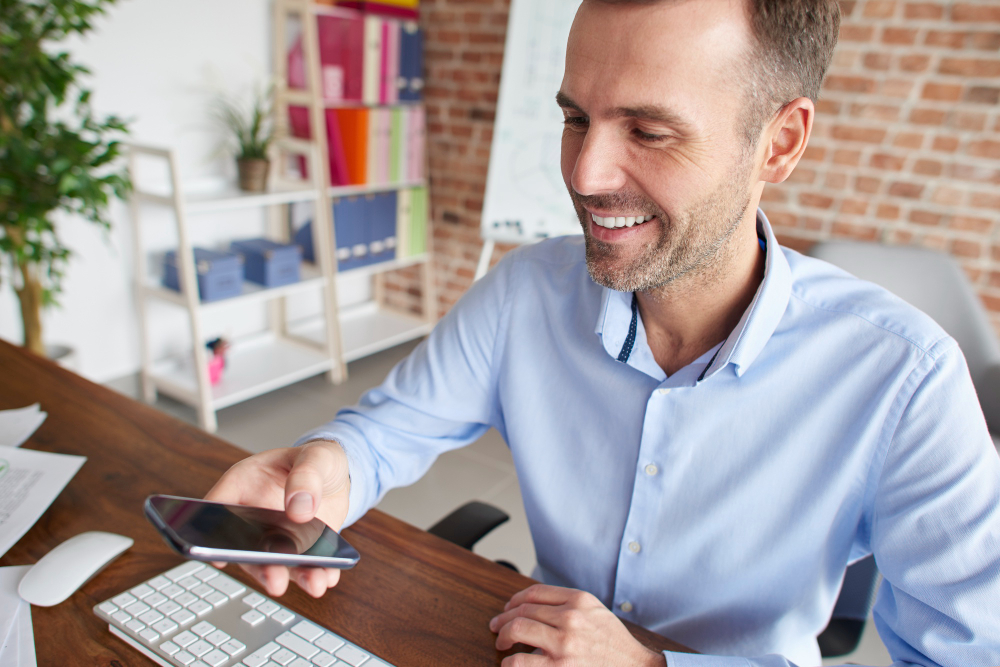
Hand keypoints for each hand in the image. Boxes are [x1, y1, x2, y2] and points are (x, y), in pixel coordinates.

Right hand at [204, 441, 350, 598]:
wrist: (338, 475)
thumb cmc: (316, 460)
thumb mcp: (316, 456)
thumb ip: (306, 475)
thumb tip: (299, 506)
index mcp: (246, 486)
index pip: (218, 508)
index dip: (209, 534)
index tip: (218, 557)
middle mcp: (256, 519)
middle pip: (246, 547)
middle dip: (260, 567)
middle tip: (275, 580)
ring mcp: (278, 538)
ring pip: (277, 564)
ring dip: (293, 577)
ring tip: (314, 583)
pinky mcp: (303, 550)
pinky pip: (307, 567)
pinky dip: (319, 574)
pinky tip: (329, 576)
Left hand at [490, 585, 665, 666]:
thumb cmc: (614, 643)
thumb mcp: (595, 611)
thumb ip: (568, 603)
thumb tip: (532, 605)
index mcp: (579, 600)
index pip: (534, 593)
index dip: (514, 600)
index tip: (508, 608)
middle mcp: (570, 617)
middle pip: (522, 610)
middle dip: (503, 619)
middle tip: (497, 627)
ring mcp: (564, 643)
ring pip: (518, 628)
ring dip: (504, 636)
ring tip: (502, 643)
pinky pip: (521, 661)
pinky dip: (510, 661)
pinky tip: (510, 663)